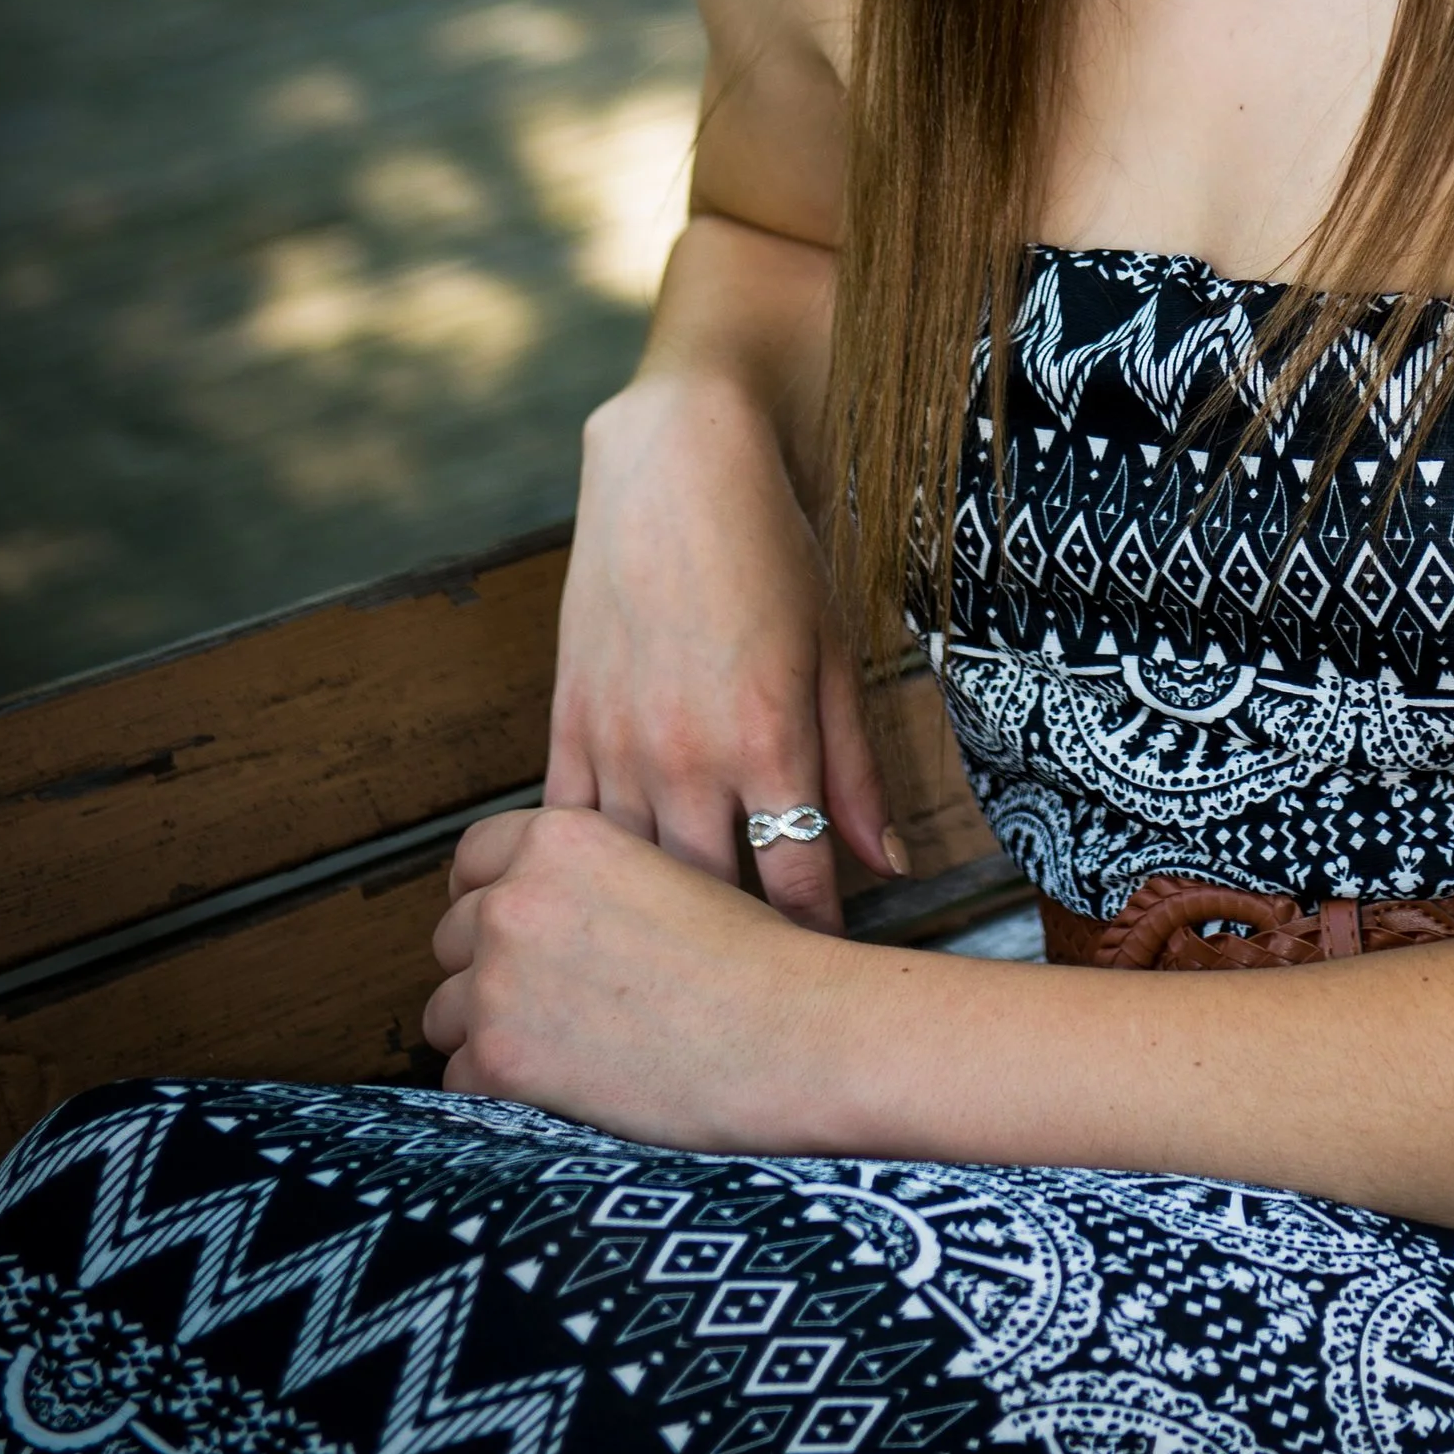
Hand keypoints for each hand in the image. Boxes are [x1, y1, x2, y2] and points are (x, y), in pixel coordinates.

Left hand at [425, 805, 844, 1147]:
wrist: (791, 1031)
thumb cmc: (754, 957)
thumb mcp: (670, 870)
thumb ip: (594, 875)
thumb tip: (549, 906)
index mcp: (561, 837)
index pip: (474, 857)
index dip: (489, 895)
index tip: (509, 927)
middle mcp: (517, 898)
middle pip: (451, 935)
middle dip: (486, 968)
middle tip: (544, 999)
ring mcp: (500, 978)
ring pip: (444, 1008)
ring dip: (486, 1030)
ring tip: (554, 1048)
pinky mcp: (500, 1057)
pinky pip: (458, 1077)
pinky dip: (498, 1089)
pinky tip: (558, 1086)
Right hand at [546, 370, 899, 934]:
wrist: (676, 468)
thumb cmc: (771, 555)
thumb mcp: (834, 655)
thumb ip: (855, 768)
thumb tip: (887, 866)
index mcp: (767, 743)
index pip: (796, 888)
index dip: (817, 939)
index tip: (830, 968)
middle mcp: (686, 758)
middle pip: (712, 901)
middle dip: (740, 948)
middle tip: (760, 985)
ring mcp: (615, 745)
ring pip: (633, 879)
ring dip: (661, 921)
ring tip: (684, 961)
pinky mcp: (566, 724)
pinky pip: (567, 831)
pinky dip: (590, 871)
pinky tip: (608, 899)